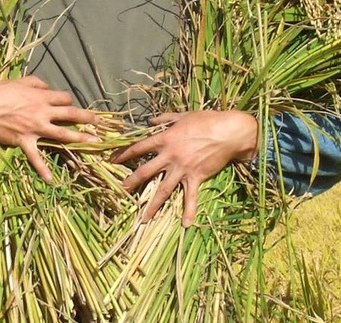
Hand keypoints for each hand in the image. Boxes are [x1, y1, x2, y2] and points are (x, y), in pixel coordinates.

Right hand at [0, 76, 98, 181]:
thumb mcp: (19, 81)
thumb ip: (36, 83)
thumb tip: (47, 87)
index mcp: (41, 97)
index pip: (64, 98)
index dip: (69, 101)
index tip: (70, 105)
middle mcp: (42, 112)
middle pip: (70, 114)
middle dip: (87, 118)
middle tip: (100, 122)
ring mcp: (34, 128)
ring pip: (62, 134)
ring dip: (80, 139)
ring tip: (94, 143)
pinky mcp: (23, 141)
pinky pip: (35, 157)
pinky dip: (43, 169)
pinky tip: (51, 180)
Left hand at [112, 110, 257, 226]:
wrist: (228, 131)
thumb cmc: (206, 120)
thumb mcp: (183, 115)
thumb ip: (165, 118)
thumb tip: (151, 121)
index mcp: (165, 139)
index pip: (139, 147)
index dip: (124, 154)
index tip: (112, 160)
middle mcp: (170, 156)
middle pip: (146, 171)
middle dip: (132, 182)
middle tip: (121, 191)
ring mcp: (183, 168)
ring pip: (164, 189)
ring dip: (153, 205)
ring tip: (143, 218)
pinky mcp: (197, 177)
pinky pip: (191, 197)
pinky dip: (189, 211)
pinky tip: (186, 225)